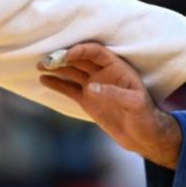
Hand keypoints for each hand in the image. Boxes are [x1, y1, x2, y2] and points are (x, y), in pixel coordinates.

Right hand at [38, 43, 181, 167]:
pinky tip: (43, 79)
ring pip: (71, 72)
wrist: (143, 136)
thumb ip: (115, 93)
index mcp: (117, 68)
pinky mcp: (87, 100)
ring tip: (40, 65)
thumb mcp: (135, 103)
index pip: (96, 52)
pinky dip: (56, 84)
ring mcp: (93, 86)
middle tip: (46, 59)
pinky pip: (69, 89)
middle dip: (63, 57)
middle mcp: (103, 73)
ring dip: (56, 68)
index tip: (66, 55)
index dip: (80, 50)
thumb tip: (92, 86)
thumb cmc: (145, 116)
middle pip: (80, 59)